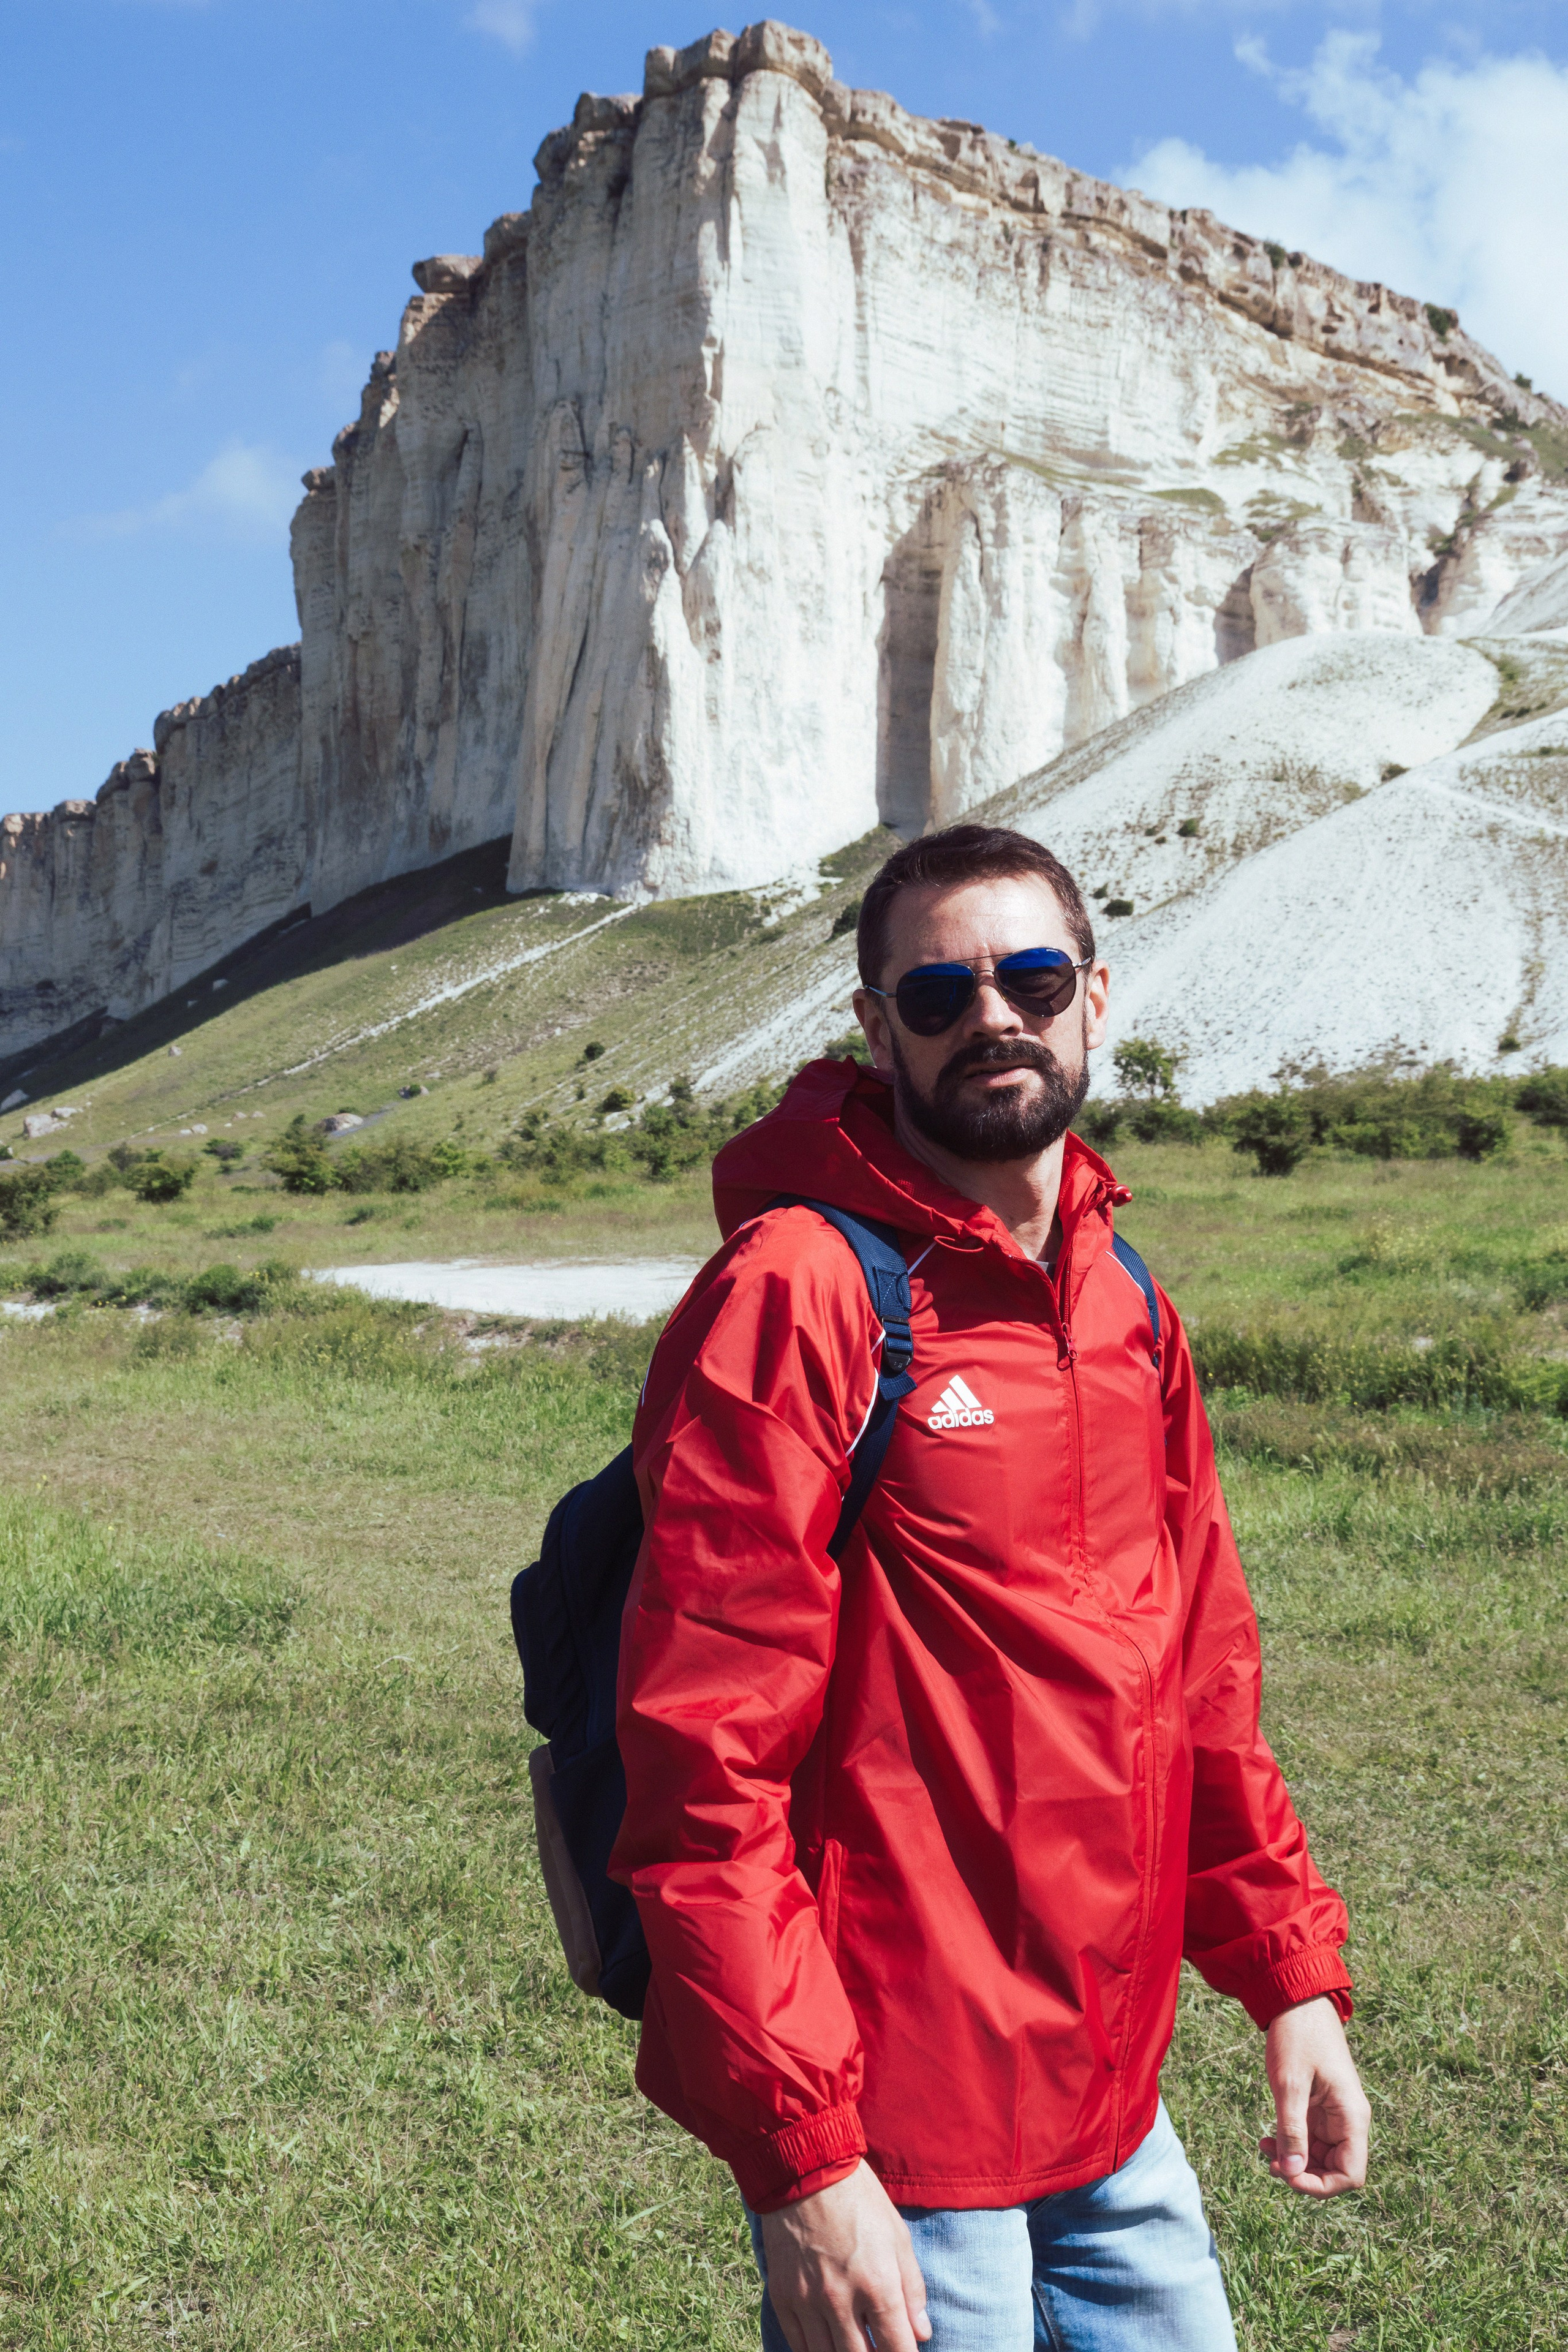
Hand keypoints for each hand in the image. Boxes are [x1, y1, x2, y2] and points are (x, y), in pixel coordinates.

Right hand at [759, 2158, 930, 2351]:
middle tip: (878, 2347)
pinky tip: (828, 2344)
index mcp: (878, 2284)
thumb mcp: (898, 2237)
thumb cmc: (859, 2200)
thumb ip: (912, 2289)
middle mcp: (841, 2300)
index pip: (897, 2349)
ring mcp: (807, 2302)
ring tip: (855, 2345)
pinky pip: (799, 2346)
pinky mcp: (782, 2298)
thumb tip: (921, 2334)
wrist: (805, 2170)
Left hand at [1260, 1994, 1370, 2197]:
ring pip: (1321, 2158)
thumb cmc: (1297, 2037)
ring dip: (1295, 2162)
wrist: (1297, 2001)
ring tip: (1264, 2151)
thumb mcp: (1289, 2084)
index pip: (1351, 2174)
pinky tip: (1267, 2140)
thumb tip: (1292, 2173)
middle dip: (1304, 2175)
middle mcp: (1348, 2120)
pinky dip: (1290, 2145)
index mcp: (1352, 2116)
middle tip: (1271, 2164)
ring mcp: (1334, 2115)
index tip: (1288, 2177)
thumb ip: (1291, 2130)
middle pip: (1336, 2170)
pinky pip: (1310, 2140)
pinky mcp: (1319, 2108)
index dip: (1322, 2186)